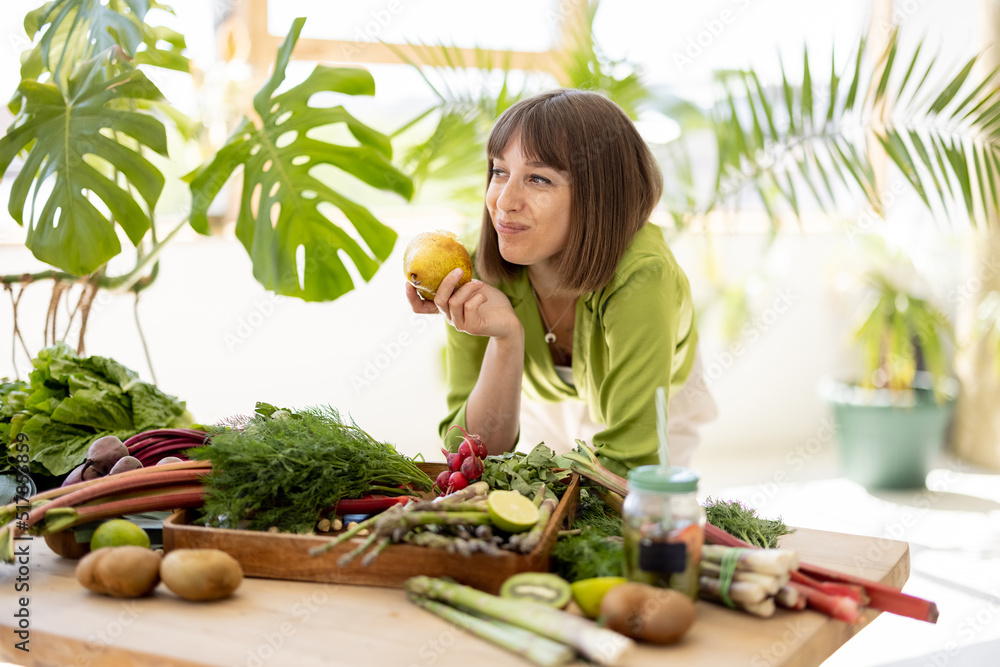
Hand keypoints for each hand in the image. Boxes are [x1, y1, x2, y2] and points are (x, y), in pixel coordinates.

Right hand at [405, 269, 521, 339]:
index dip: (411, 297)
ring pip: (454, 302)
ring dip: (468, 288)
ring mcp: (459, 323)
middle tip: (459, 271)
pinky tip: (484, 296)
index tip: (408, 282)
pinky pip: (469, 307)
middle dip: (447, 283)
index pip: (420, 308)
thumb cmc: (490, 301)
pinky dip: (477, 297)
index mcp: (446, 307)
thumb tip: (451, 258)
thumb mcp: (472, 285)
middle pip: (439, 299)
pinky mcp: (472, 327)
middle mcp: (449, 317)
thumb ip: (460, 278)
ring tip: (479, 284)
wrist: (508, 320)